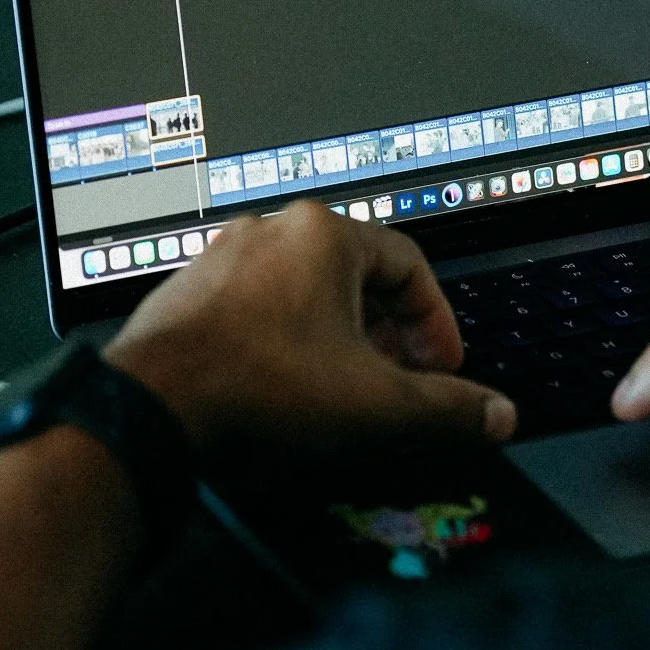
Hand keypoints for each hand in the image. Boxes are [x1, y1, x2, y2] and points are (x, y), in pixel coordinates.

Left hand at [105, 203, 515, 469]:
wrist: (153, 411)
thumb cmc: (259, 390)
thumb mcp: (377, 404)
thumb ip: (447, 409)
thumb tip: (496, 415)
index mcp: (323, 237)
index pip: (409, 265)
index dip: (436, 323)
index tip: (441, 366)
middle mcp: (270, 234)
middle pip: (354, 276)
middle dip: (386, 332)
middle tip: (399, 379)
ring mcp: (221, 261)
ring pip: (301, 291)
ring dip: (333, 335)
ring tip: (342, 387)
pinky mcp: (186, 297)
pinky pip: (253, 309)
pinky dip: (281, 341)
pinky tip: (281, 389)